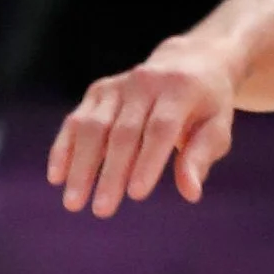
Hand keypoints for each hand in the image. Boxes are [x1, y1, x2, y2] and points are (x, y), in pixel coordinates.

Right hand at [49, 39, 240, 216]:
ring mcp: (117, 85)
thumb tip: (191, 193)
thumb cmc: (206, 105)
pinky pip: (76, 121)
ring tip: (73, 202)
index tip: (136, 195)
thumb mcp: (217, 127)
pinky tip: (56, 178)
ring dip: (80, 166)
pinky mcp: (98, 91)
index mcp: (179, 88)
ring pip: (92, 127)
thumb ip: (201, 157)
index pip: (160, 128)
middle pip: (122, 131)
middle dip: (110, 173)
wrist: (188, 62)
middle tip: (102, 211)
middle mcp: (144, 82)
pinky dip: (63, 149)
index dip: (147, 161)